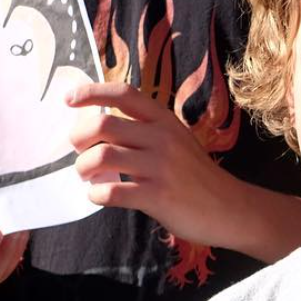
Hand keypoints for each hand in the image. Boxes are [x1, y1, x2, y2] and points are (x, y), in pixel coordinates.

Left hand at [68, 82, 237, 246]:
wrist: (231, 209)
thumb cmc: (197, 177)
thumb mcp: (177, 141)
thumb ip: (145, 132)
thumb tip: (100, 130)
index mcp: (165, 120)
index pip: (124, 94)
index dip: (92, 92)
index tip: (69, 100)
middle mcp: (162, 138)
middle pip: (103, 125)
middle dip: (79, 138)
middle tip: (79, 151)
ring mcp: (161, 167)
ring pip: (102, 157)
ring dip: (84, 168)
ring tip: (87, 177)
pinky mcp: (158, 196)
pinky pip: (112, 191)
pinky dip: (96, 194)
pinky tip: (100, 196)